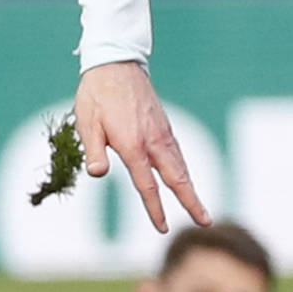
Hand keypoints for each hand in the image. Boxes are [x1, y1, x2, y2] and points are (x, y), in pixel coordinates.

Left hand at [73, 59, 207, 232]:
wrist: (116, 63)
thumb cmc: (96, 95)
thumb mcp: (86, 122)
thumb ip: (93, 150)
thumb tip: (97, 174)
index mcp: (133, 144)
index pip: (147, 184)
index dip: (155, 208)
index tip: (162, 227)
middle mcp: (153, 140)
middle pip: (178, 178)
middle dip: (192, 201)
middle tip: (206, 222)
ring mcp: (162, 132)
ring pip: (181, 166)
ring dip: (191, 188)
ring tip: (200, 208)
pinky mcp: (164, 126)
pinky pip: (177, 154)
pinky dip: (184, 170)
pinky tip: (184, 179)